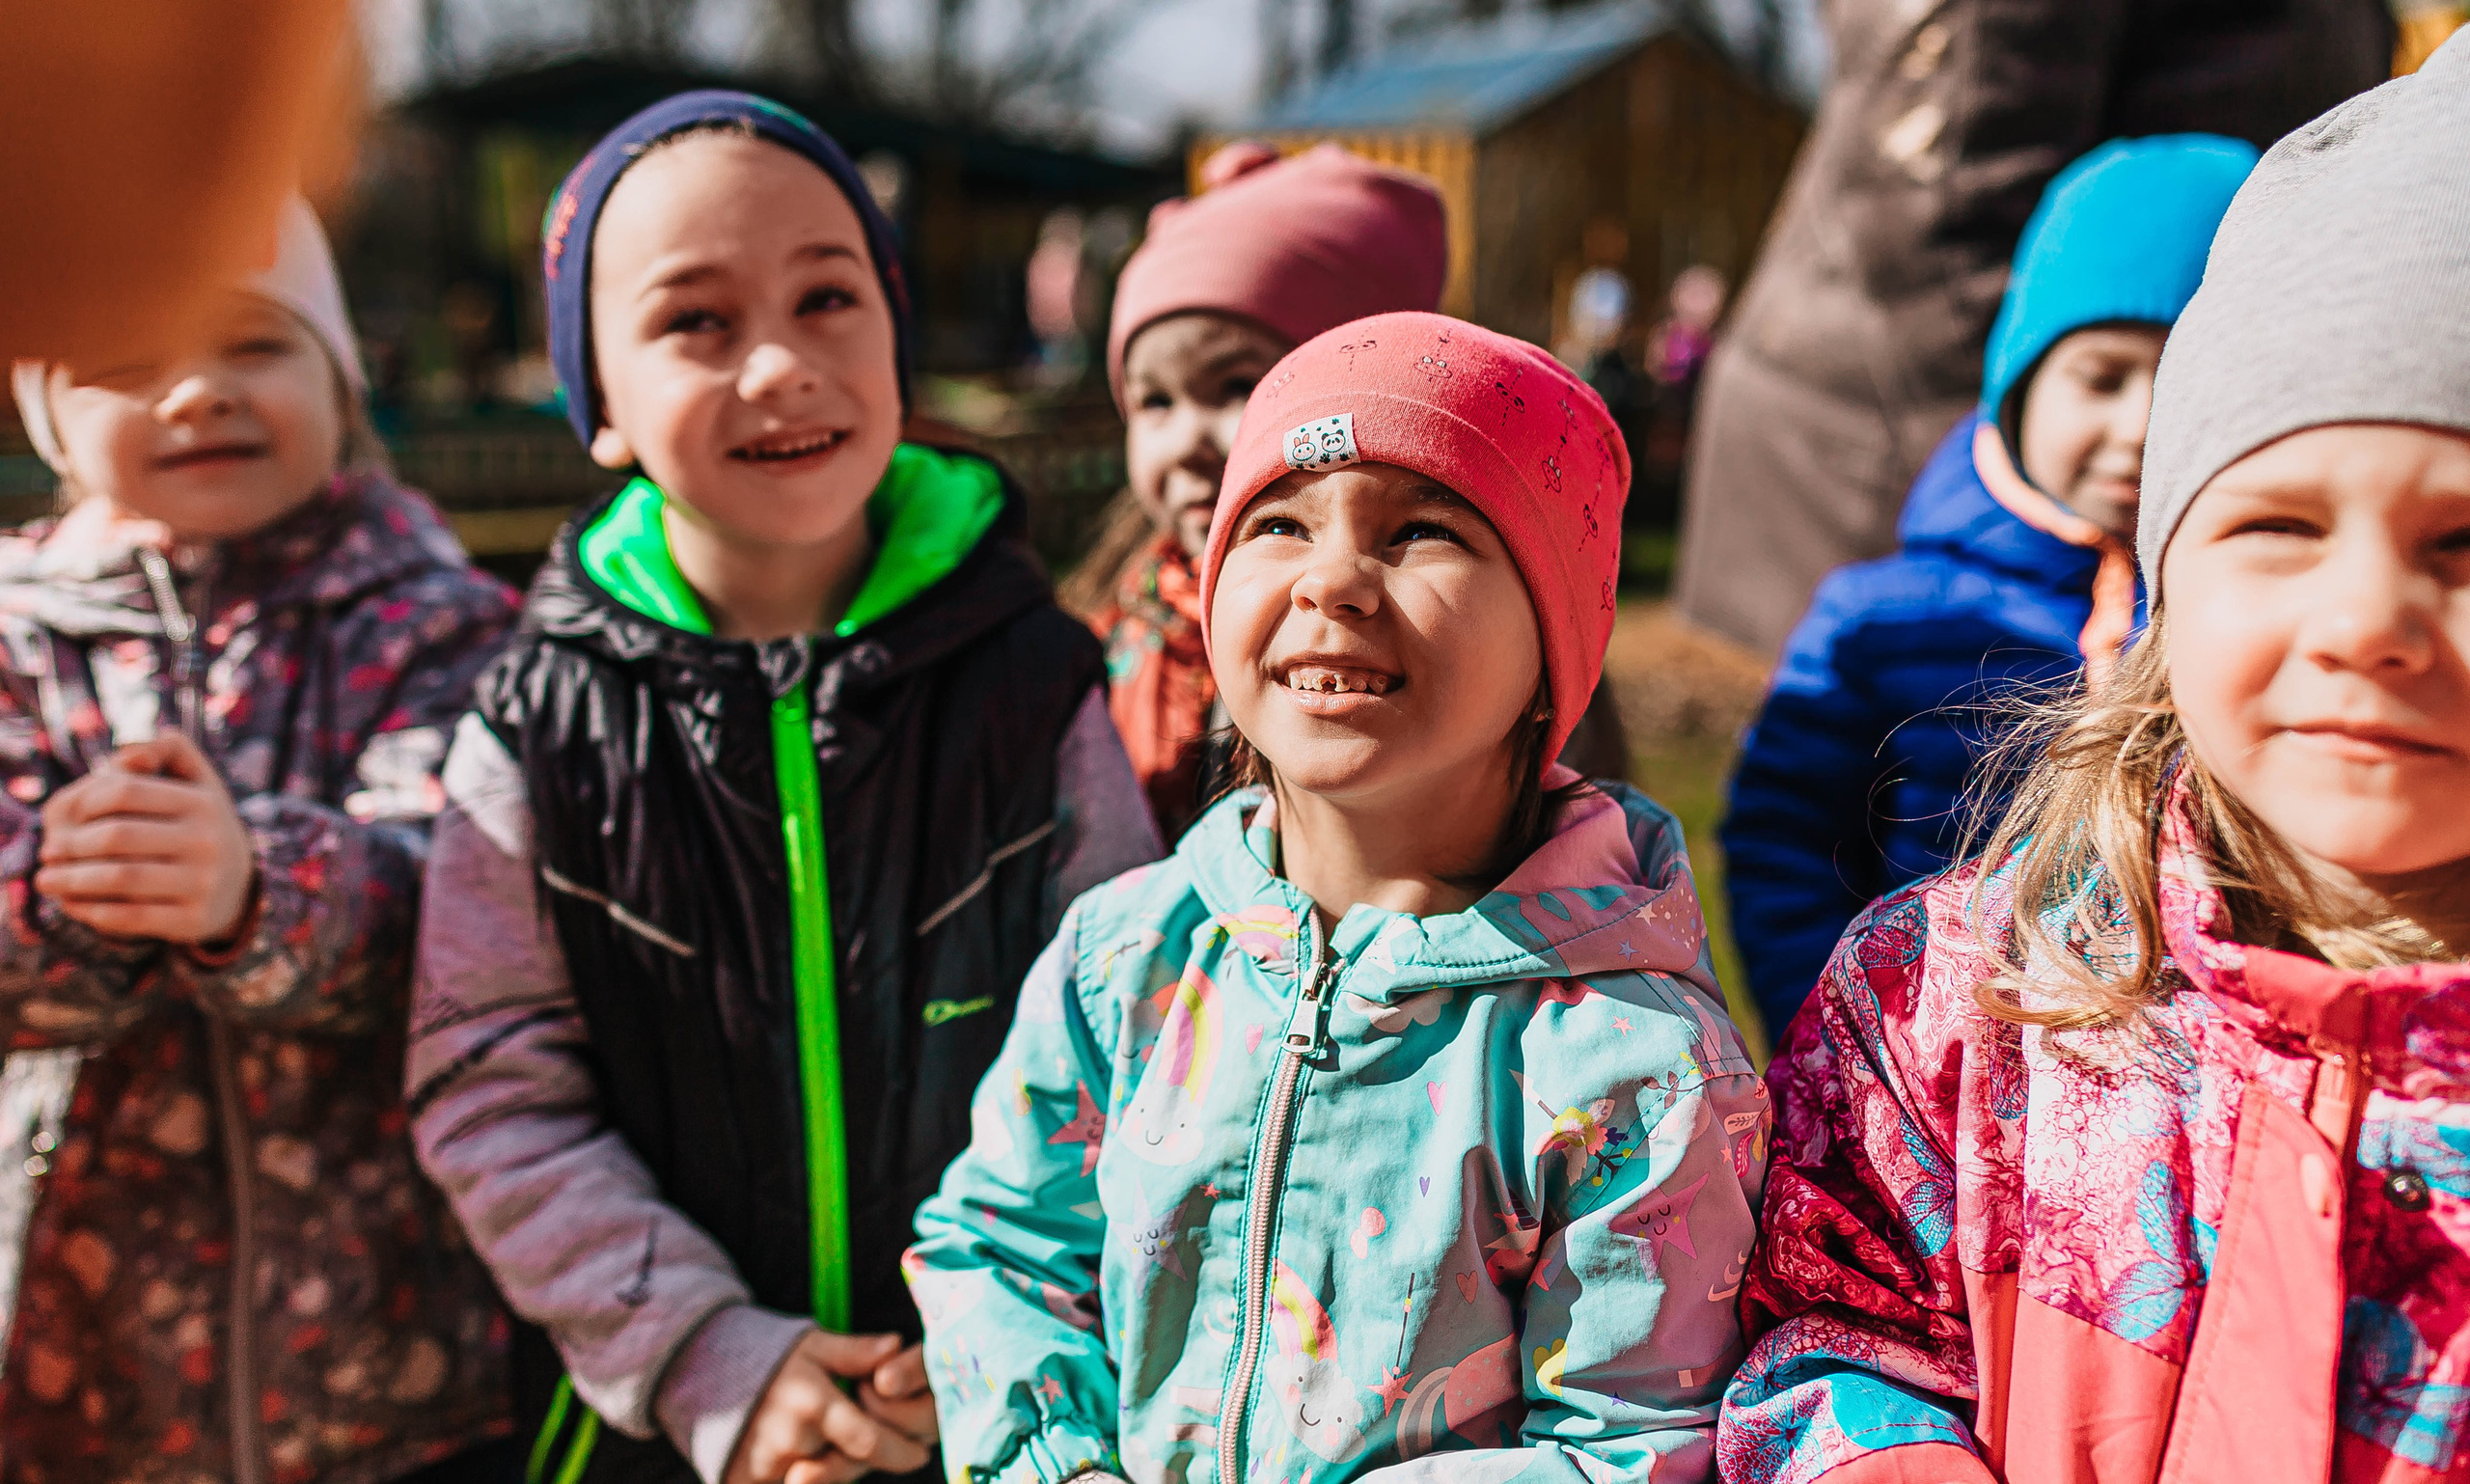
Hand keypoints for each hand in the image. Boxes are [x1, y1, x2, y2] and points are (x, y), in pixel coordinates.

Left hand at [35, 733, 254, 944]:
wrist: (238, 888)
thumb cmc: (195, 824)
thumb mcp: (192, 780)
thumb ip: (161, 750)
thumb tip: (125, 758)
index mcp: (203, 801)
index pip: (125, 790)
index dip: (86, 800)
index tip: (71, 816)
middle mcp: (209, 841)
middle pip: (117, 836)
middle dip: (72, 845)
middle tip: (48, 853)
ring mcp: (204, 883)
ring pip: (120, 878)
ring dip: (71, 881)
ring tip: (47, 881)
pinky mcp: (193, 920)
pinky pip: (130, 917)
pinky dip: (92, 911)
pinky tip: (73, 905)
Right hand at [725, 1331, 931, 1483]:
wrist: (697, 1370)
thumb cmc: (765, 1354)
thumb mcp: (811, 1345)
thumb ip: (855, 1352)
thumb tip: (896, 1346)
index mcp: (812, 1402)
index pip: (869, 1441)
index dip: (900, 1453)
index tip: (920, 1455)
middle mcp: (789, 1440)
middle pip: (847, 1467)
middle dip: (863, 1460)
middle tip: (874, 1445)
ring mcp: (763, 1467)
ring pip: (820, 1480)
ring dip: (832, 1469)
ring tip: (827, 1444)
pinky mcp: (742, 1483)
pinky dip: (806, 1476)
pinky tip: (807, 1459)